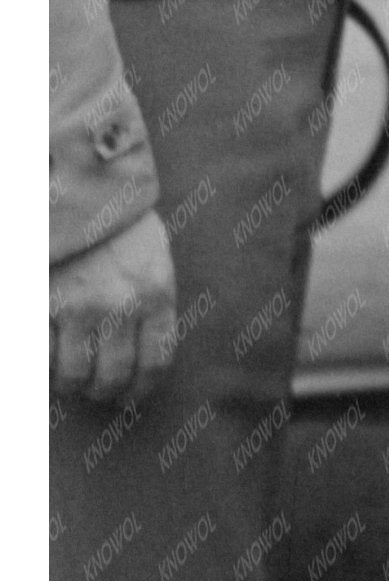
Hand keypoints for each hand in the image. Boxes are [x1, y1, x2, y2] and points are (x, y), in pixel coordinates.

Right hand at [52, 210, 178, 403]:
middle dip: (104, 391)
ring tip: (70, 376)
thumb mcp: (152, 255)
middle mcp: (120, 305)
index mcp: (156, 290)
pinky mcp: (42, 306)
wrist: (78, 184)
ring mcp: (77, 307)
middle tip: (97, 389)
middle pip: (112, 377)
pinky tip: (48, 357)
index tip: (131, 397)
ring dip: (71, 384)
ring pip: (73, 376)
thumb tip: (143, 357)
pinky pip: (41, 358)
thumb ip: (151, 302)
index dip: (141, 389)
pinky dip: (43, 365)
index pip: (155, 362)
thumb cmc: (118, 219)